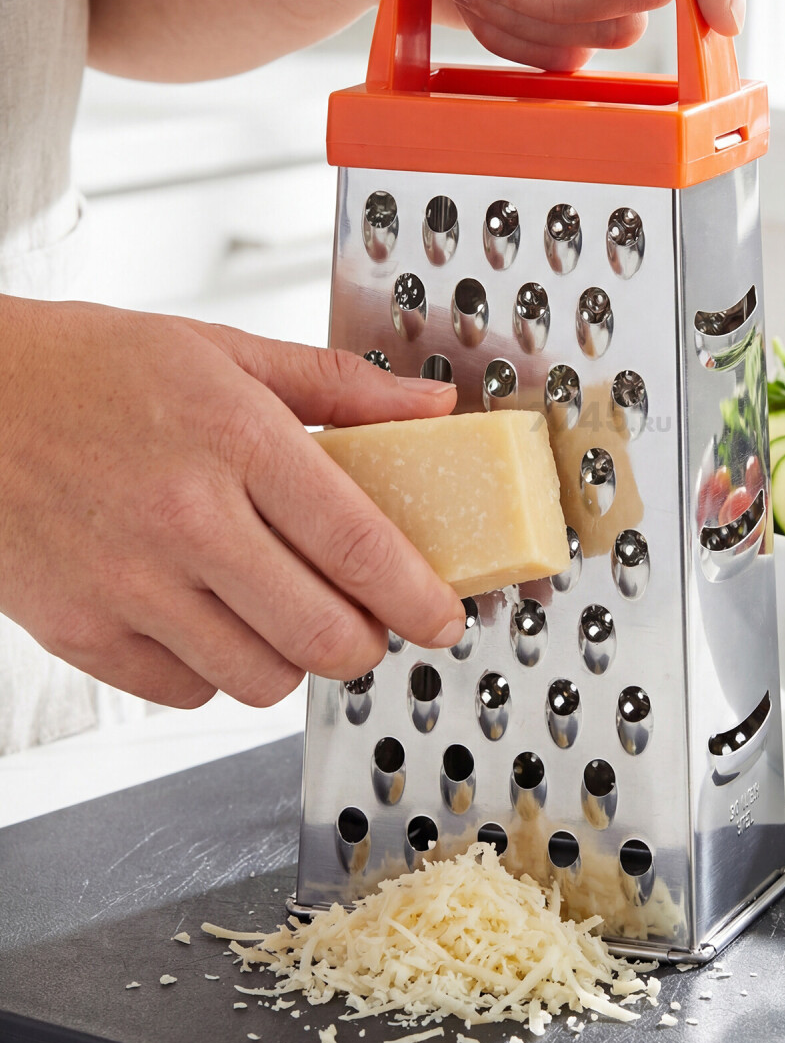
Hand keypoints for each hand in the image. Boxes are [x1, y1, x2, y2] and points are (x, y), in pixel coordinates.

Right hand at [0, 299, 465, 710]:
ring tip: (285, 617)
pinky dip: (215, 673)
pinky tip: (211, 623)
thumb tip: (432, 408)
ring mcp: (129, 582)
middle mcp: (186, 518)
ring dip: (293, 661)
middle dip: (367, 644)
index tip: (445, 620)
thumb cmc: (91, 368)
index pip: (359, 546)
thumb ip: (340, 385)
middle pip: (321, 633)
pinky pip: (185, 691)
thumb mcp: (222, 351)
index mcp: (236, 439)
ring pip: (259, 677)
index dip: (419, 599)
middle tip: (370, 627)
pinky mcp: (80, 629)